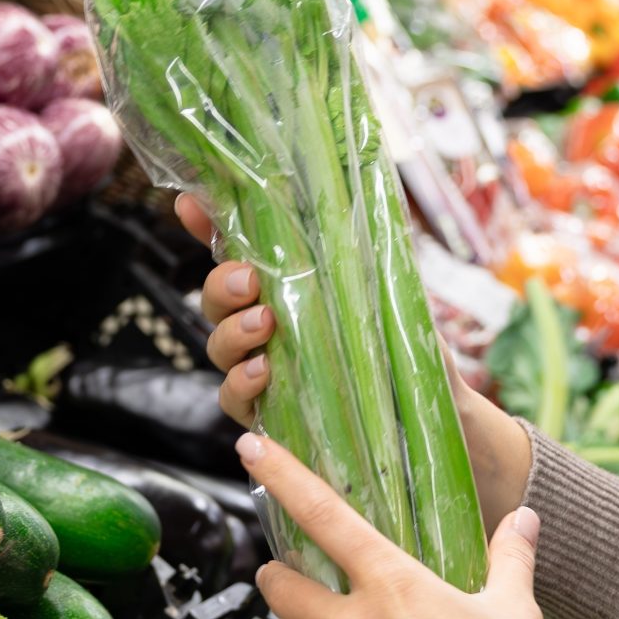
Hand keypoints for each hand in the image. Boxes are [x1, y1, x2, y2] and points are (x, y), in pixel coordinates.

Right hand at [179, 194, 535, 525]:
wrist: (429, 417)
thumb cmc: (409, 351)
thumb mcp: (397, 300)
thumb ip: (378, 265)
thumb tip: (373, 216)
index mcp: (289, 287)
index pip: (238, 251)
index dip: (206, 224)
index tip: (189, 201)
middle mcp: (264, 325)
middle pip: (215, 298)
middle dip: (221, 284)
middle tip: (249, 280)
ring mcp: (259, 369)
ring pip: (216, 345)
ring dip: (232, 330)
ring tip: (265, 323)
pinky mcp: (264, 414)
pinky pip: (233, 398)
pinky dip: (242, 382)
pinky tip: (265, 371)